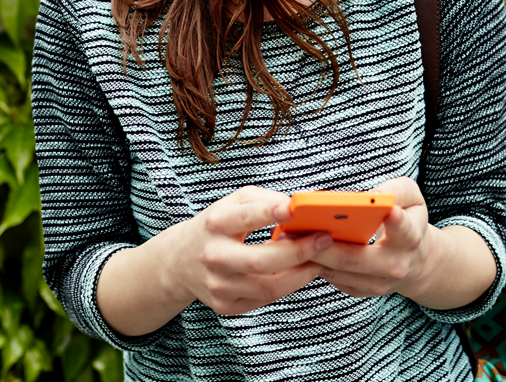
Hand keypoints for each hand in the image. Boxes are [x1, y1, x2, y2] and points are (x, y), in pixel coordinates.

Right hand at [169, 186, 333, 314]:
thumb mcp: (231, 203)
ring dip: (300, 274)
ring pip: (268, 286)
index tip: (293, 208)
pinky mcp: (225, 305)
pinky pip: (264, 298)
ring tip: (317, 261)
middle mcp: (213, 255)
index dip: (269, 212)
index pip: (244, 217)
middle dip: (298, 252)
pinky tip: (297, 274)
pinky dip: (286, 287)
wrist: (181, 260)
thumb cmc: (216, 226)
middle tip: (324, 240)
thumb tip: (296, 207)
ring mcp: (218, 284)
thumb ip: (263, 199)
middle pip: (261, 260)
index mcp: (214, 224)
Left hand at [305, 177, 434, 298]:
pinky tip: (295, 246)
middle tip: (303, 228)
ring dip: (311, 254)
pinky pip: (331, 277)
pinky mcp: (358, 289)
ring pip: (338, 270)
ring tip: (288, 235)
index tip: (388, 211)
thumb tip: (373, 195)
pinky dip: (312, 262)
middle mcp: (394, 266)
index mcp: (410, 239)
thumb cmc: (408, 220)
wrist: (414, 261)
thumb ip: (396, 191)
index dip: (396, 222)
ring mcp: (375, 282)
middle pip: (355, 258)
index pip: (404, 231)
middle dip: (326, 245)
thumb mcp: (411, 199)